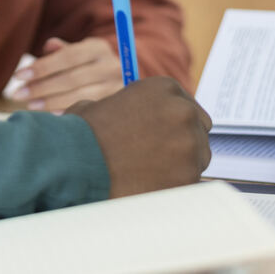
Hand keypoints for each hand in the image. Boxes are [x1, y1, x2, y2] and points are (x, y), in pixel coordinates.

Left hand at [9, 37, 123, 109]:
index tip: (18, 76)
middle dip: (41, 87)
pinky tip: (49, 114)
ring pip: (78, 98)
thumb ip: (62, 50)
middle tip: (18, 93)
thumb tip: (49, 46)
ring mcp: (115, 90)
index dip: (42, 67)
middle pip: (71, 79)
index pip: (67, 57)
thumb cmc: (88, 64)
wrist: (119, 80)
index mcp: (98, 48)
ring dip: (50, 102)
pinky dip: (65, 112)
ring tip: (30, 104)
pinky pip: (85, 112)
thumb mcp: (78, 51)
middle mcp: (111, 67)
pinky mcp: (113, 109)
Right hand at [68, 76, 212, 196]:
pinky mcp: (188, 177)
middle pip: (199, 130)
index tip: (162, 134)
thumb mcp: (104, 104)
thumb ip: (129, 106)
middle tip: (158, 156)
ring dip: (181, 165)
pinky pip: (190, 183)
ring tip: (150, 174)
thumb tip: (135, 115)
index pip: (186, 105)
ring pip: (198, 158)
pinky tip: (151, 187)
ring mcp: (190, 145)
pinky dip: (175, 187)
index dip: (173, 122)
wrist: (76, 163)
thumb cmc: (82, 134)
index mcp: (165, 87)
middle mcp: (183, 111)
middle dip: (182, 142)